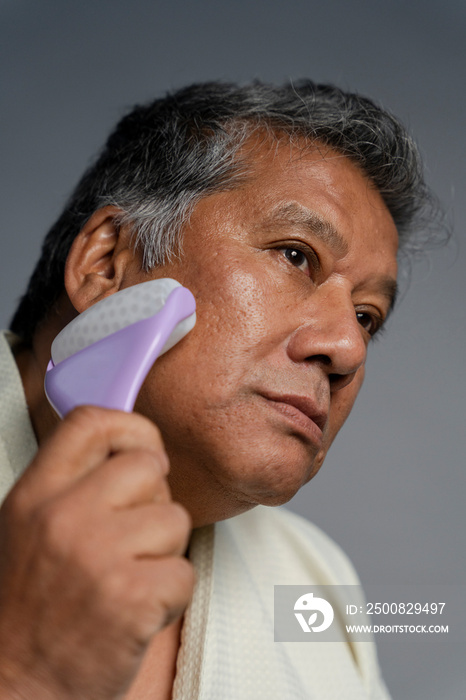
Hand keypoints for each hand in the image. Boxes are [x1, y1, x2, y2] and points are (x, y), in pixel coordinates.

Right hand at [0, 406, 193, 698]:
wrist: (13, 688)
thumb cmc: (28, 610)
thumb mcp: (28, 529)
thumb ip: (72, 487)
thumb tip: (135, 452)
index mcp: (35, 495)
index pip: (93, 421)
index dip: (132, 429)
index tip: (145, 453)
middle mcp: (64, 516)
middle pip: (149, 466)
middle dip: (154, 500)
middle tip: (133, 539)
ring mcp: (98, 555)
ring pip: (175, 519)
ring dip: (162, 554)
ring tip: (127, 582)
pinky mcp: (132, 597)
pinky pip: (184, 572)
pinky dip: (169, 597)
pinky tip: (135, 612)